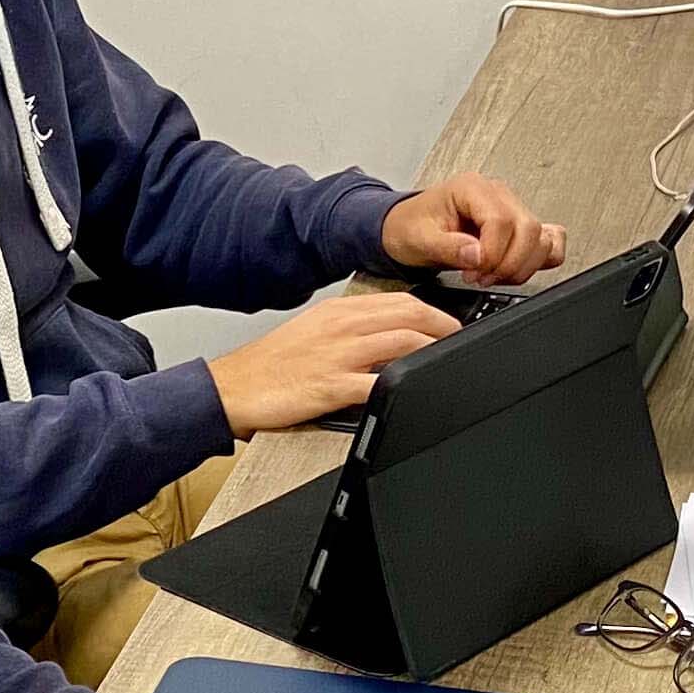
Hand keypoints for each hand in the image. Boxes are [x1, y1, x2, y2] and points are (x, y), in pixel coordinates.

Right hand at [208, 294, 459, 437]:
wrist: (232, 387)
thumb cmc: (271, 365)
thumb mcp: (313, 333)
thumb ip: (350, 330)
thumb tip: (388, 336)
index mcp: (338, 311)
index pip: (398, 300)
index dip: (433, 309)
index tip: (450, 322)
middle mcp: (341, 327)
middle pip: (408, 314)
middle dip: (444, 326)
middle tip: (462, 341)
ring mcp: (337, 355)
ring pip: (402, 341)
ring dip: (434, 351)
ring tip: (450, 363)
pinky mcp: (330, 386)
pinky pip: (378, 383)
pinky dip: (403, 386)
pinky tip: (418, 392)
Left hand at [382, 176, 566, 287]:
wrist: (408, 227)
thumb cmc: (411, 226)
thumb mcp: (419, 238)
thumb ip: (449, 247)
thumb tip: (478, 255)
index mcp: (472, 188)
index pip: (501, 220)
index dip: (492, 254)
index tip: (475, 272)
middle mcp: (497, 194)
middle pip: (528, 228)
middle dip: (508, 263)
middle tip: (482, 277)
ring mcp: (512, 208)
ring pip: (541, 237)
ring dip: (522, 266)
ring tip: (492, 275)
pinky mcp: (519, 225)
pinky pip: (550, 239)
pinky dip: (541, 259)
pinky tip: (516, 268)